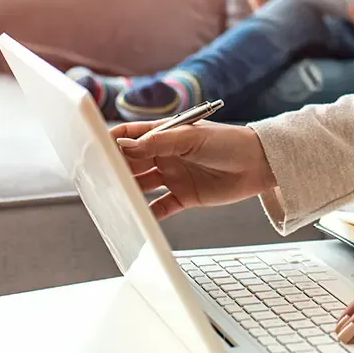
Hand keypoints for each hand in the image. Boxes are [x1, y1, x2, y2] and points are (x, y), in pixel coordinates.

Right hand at [110, 120, 276, 220]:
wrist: (259, 164)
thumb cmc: (228, 142)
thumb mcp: (191, 137)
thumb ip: (157, 143)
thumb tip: (124, 146)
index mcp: (166, 133)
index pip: (131, 136)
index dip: (112, 141)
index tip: (93, 148)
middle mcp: (166, 155)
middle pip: (132, 162)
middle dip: (115, 168)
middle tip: (96, 177)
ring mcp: (174, 176)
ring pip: (141, 185)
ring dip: (127, 191)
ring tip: (110, 198)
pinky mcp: (184, 196)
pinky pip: (160, 207)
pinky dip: (147, 213)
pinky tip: (135, 218)